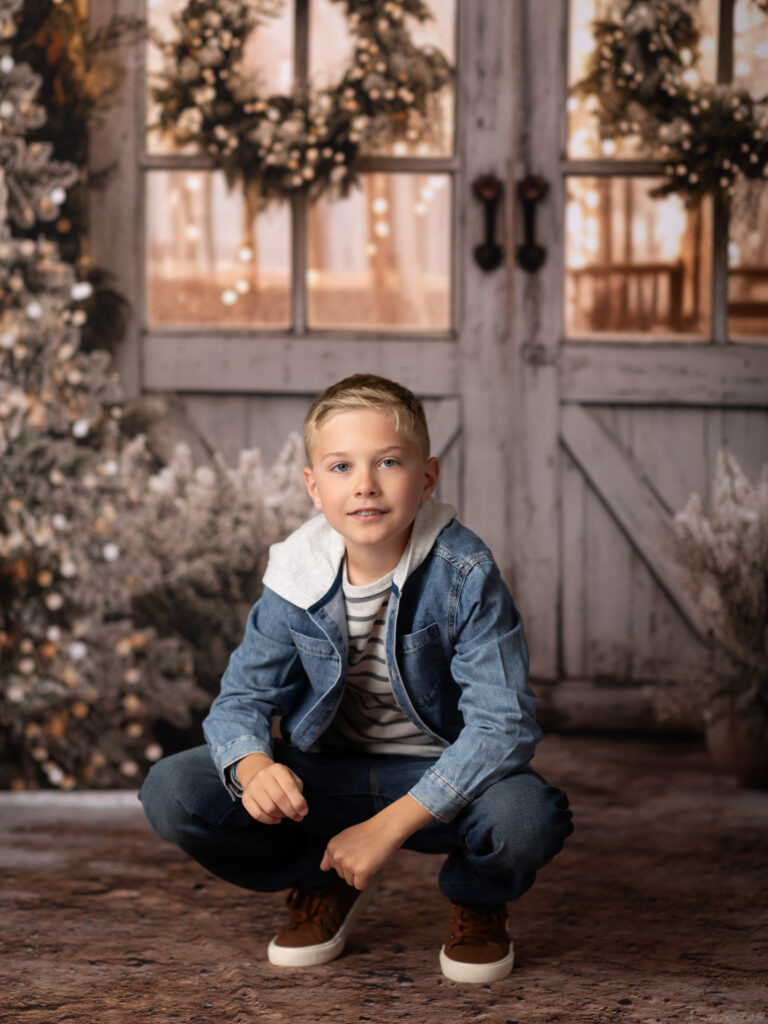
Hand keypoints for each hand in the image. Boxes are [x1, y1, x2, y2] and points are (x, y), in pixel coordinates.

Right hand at [237, 753, 307, 824]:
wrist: (257, 773)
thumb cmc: (280, 779)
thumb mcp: (291, 778)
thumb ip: (298, 792)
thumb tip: (301, 809)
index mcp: (278, 769)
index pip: (289, 787)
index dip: (298, 802)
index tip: (304, 812)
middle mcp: (263, 776)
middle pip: (279, 798)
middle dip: (291, 812)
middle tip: (298, 818)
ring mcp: (253, 787)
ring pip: (269, 808)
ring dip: (281, 816)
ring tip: (286, 815)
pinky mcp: (245, 798)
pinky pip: (257, 815)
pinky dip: (269, 820)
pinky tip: (276, 819)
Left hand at [320, 794, 435, 889]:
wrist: (387, 828)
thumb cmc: (369, 834)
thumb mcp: (346, 839)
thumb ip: (332, 853)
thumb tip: (322, 868)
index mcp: (331, 846)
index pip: (335, 866)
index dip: (350, 859)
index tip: (357, 848)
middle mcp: (337, 855)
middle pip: (342, 876)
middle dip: (355, 867)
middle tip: (365, 852)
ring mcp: (348, 863)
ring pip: (351, 882)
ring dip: (361, 873)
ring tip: (369, 856)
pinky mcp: (360, 871)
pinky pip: (360, 886)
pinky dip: (368, 878)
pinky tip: (373, 864)